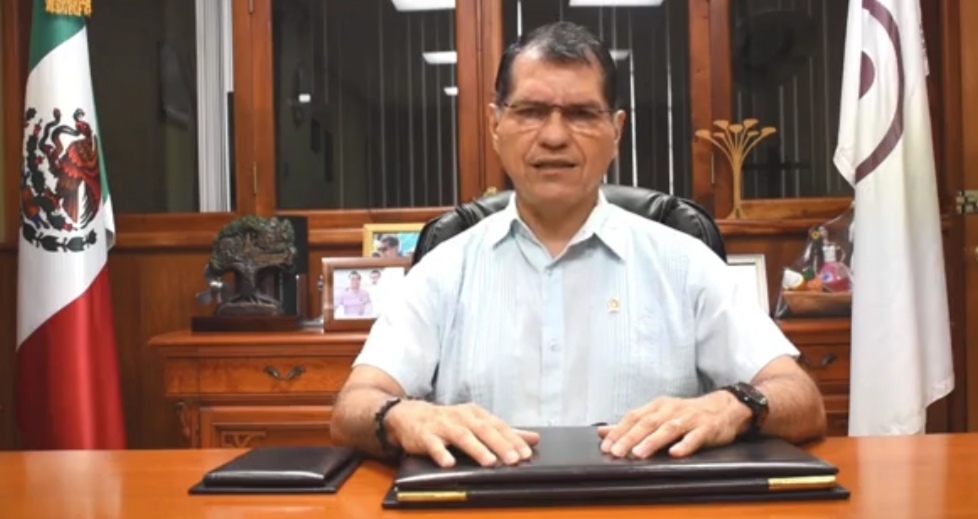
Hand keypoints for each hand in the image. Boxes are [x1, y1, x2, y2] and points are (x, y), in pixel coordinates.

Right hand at [385, 401, 539, 467]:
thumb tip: (533, 438)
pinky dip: (442, 454)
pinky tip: (449, 464)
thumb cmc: (449, 421)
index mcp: (476, 414)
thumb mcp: (477, 422)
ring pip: (462, 436)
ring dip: (477, 449)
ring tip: (489, 462)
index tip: (526, 453)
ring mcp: (443, 425)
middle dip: (500, 444)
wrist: (411, 415)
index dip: (513, 439)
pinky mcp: (425, 436)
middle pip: (484, 430)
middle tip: (513, 459)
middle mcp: (461, 417)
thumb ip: (504, 432)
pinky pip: (434, 445)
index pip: (498, 426)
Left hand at [597, 391, 750, 458]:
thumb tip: (603, 432)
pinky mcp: (706, 428)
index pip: (633, 417)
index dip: (619, 431)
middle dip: (630, 438)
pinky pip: (694, 437)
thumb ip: (632, 424)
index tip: (606, 445)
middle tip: (617, 452)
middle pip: (647, 423)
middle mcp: (671, 410)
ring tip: (639, 454)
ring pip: (668, 429)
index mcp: (657, 406)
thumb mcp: (658, 414)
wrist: (725, 408)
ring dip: (652, 441)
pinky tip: (675, 454)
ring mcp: (689, 419)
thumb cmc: (687, 414)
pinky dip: (684, 445)